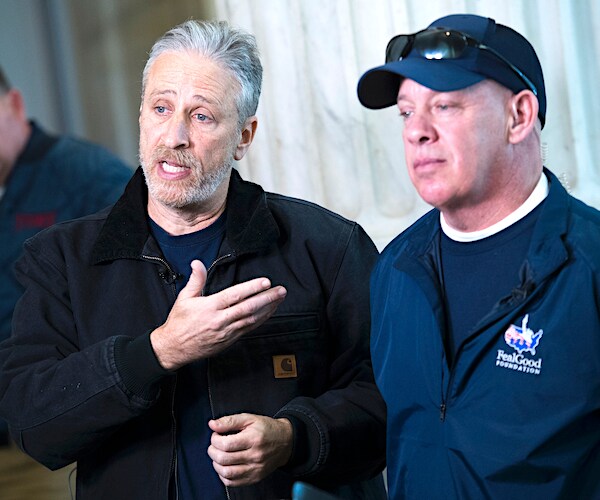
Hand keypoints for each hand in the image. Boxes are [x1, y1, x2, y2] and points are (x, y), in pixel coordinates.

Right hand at [151, 260, 286, 369]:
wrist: (174, 348)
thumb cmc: (179, 323)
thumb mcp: (184, 298)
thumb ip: (196, 280)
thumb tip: (197, 263)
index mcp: (209, 307)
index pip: (234, 295)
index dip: (251, 288)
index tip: (265, 282)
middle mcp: (220, 320)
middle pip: (248, 308)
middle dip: (267, 298)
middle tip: (281, 290)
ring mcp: (226, 331)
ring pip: (251, 319)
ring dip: (267, 309)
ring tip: (279, 299)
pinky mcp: (229, 340)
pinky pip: (248, 328)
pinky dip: (260, 320)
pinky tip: (268, 312)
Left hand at [208, 413, 292, 486]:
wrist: (285, 442)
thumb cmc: (268, 429)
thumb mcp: (250, 418)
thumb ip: (230, 421)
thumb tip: (212, 424)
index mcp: (253, 439)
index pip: (225, 444)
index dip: (215, 440)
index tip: (216, 435)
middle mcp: (255, 456)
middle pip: (223, 459)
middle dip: (212, 451)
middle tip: (215, 445)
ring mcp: (255, 469)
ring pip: (226, 473)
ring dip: (216, 464)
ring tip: (219, 455)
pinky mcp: (254, 478)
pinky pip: (232, 482)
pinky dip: (224, 475)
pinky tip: (226, 466)